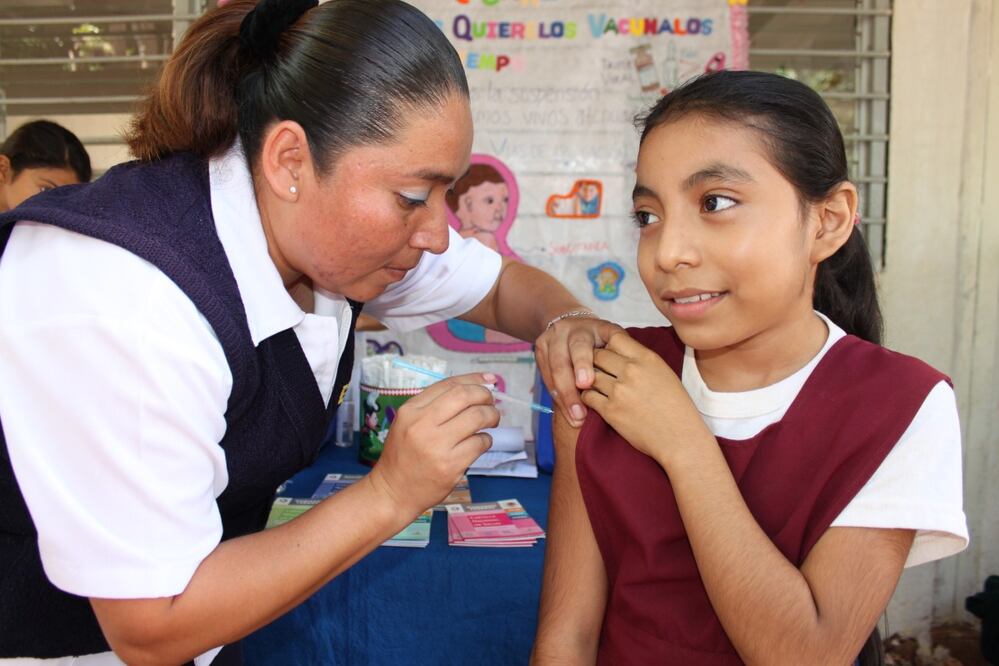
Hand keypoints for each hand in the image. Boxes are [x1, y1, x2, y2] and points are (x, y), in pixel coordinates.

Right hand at [368, 373, 498, 516]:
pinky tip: (480, 442)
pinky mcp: (451, 465)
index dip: (474, 379)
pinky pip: (480, 443)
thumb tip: (475, 387)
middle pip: (465, 396)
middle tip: (491, 403)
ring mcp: (437, 445)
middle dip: (485, 396)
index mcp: (411, 410)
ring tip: (490, 421)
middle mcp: (422, 424)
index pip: (449, 384)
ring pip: (477, 417)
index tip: (489, 381)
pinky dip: (486, 440)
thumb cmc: (404, 455)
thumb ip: (435, 406)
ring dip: (491, 416)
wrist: (392, 491)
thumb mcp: (408, 423)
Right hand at [535, 315, 623, 427]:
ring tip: (576, 418)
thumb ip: (618, 357)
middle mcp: (568, 330)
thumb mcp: (615, 341)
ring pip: (554, 370)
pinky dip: (558, 396)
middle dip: (569, 388)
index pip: (584, 344)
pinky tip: (568, 412)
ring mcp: (551, 339)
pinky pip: (547, 377)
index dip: (583, 364)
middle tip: (579, 412)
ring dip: (564, 398)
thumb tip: (627, 388)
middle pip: (564, 359)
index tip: (586, 384)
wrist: (574, 324)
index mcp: (592, 326)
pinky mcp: (540, 349)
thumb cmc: (603, 341)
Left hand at [580, 331, 708, 466]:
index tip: (609, 353)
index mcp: (647, 358)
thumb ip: (642, 360)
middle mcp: (631, 371)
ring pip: (589, 375)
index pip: (615, 337)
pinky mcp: (610, 411)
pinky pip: (587, 396)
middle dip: (595, 361)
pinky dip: (588, 397)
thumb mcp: (664, 373)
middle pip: (597, 355)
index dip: (608, 344)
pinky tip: (596, 400)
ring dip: (590, 380)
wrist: (680, 438)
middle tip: (598, 370)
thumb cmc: (677, 407)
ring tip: (596, 385)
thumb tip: (622, 352)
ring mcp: (619, 391)